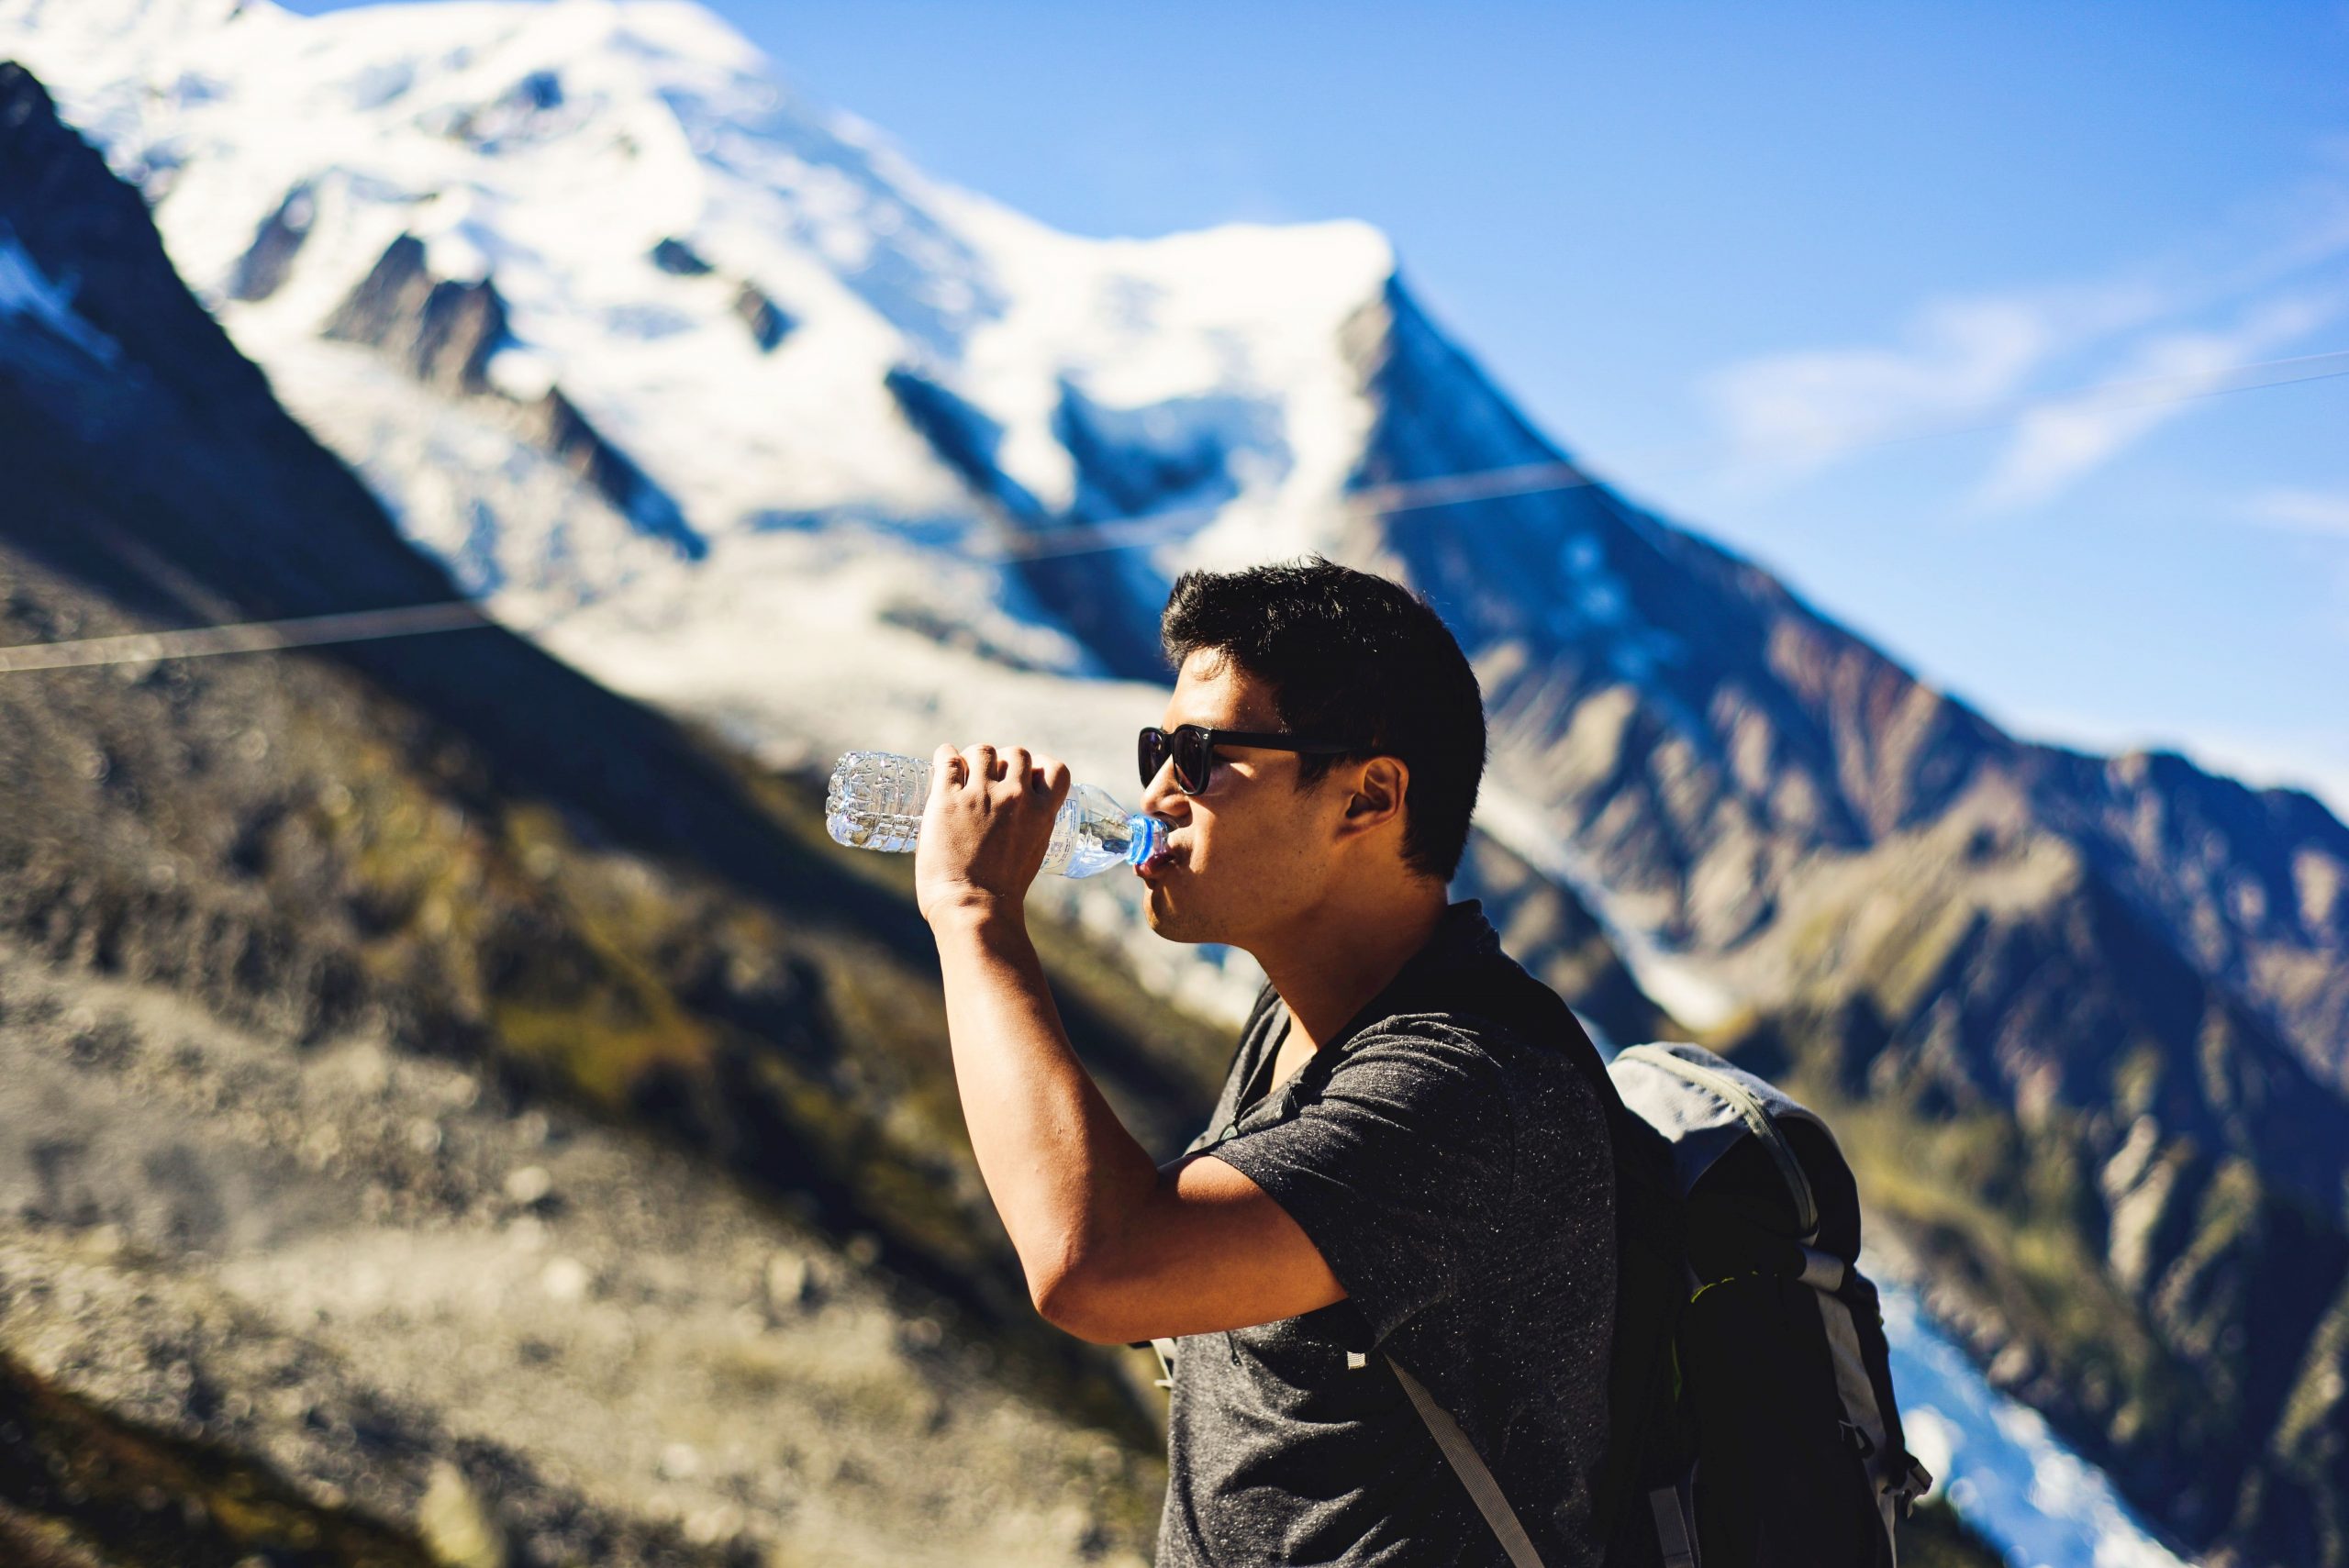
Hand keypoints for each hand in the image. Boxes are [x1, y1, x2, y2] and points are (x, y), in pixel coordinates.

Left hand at [915, 743, 1071, 923]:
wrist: (973, 908)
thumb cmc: (1002, 893)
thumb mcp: (1033, 854)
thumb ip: (1030, 828)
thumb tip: (1019, 818)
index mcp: (1042, 813)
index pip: (1055, 769)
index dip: (1040, 766)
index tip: (1027, 775)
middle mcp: (1015, 797)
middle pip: (1016, 753)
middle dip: (1004, 760)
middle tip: (989, 775)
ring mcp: (981, 795)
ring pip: (982, 750)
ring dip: (974, 757)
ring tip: (963, 770)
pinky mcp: (947, 799)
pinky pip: (947, 760)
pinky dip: (945, 755)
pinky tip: (943, 759)